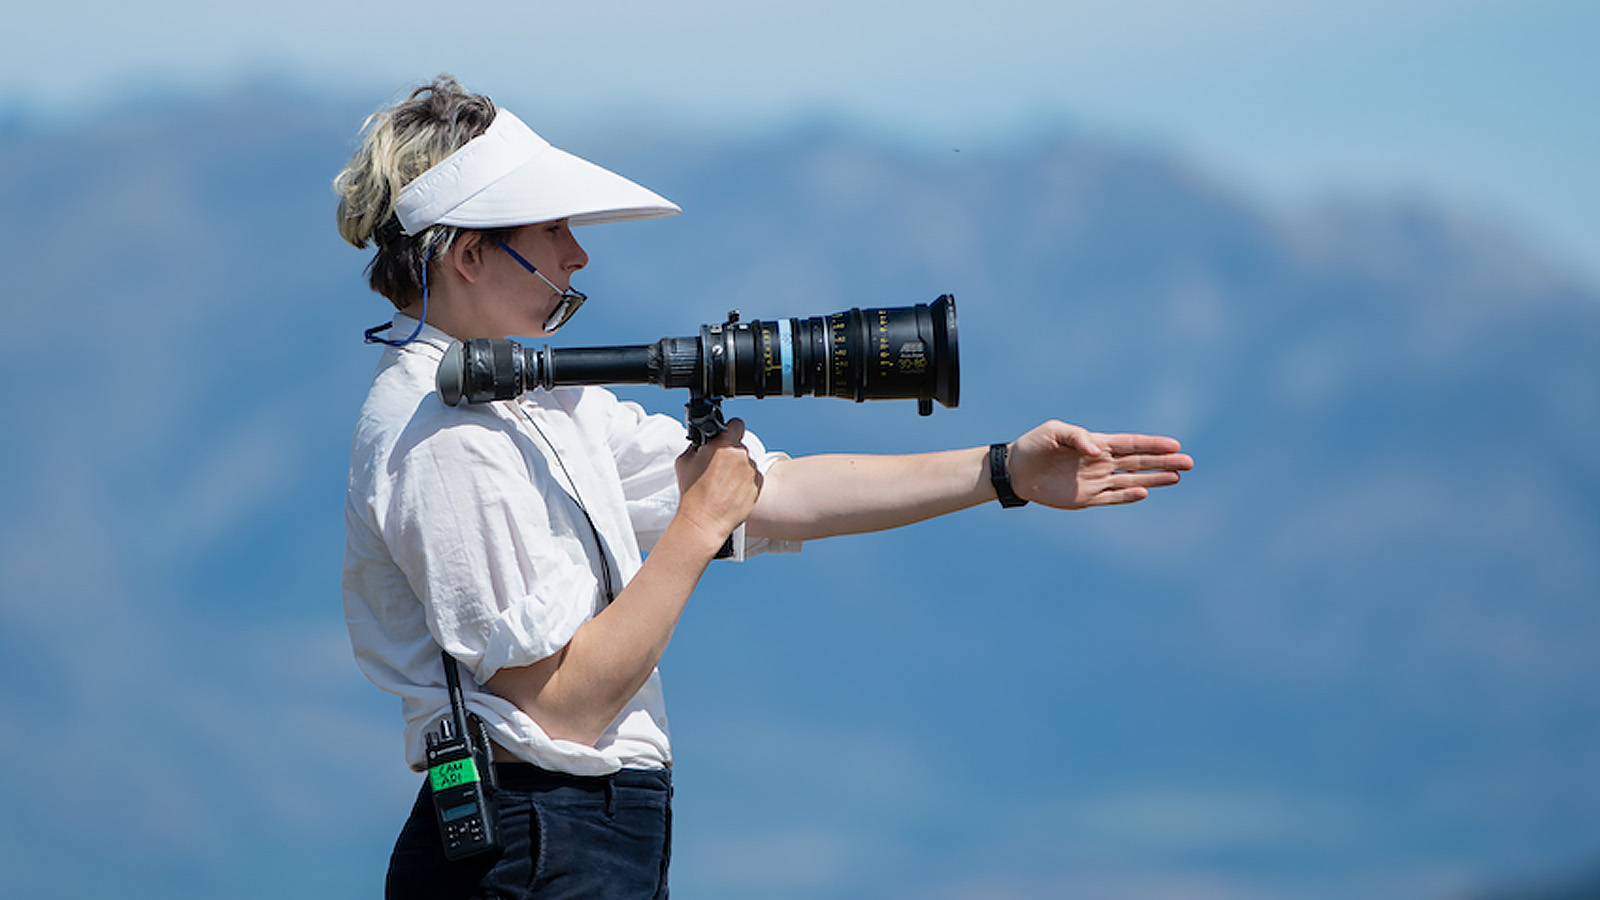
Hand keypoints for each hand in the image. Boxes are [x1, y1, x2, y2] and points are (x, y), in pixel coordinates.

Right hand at [674, 418, 763, 542]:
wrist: (704, 520)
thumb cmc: (693, 494)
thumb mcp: (685, 460)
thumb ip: (698, 446)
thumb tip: (705, 442)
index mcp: (723, 444)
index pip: (735, 424)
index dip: (729, 430)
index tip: (726, 436)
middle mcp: (741, 455)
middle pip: (739, 446)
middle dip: (730, 454)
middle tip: (717, 468)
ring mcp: (751, 470)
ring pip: (746, 463)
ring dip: (738, 469)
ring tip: (723, 484)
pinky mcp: (758, 485)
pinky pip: (753, 477)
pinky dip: (745, 482)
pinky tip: (731, 492)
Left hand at [1007, 420, 1192, 508]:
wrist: (1014, 471)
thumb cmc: (1033, 446)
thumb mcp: (1053, 432)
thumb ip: (1077, 437)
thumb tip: (1098, 450)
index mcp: (1095, 443)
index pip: (1131, 444)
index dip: (1153, 444)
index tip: (1175, 445)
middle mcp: (1101, 462)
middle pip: (1139, 462)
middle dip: (1163, 462)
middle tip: (1188, 462)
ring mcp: (1095, 481)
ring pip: (1131, 480)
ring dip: (1154, 478)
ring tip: (1177, 477)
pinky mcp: (1086, 498)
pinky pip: (1112, 498)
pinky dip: (1128, 496)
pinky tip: (1144, 492)